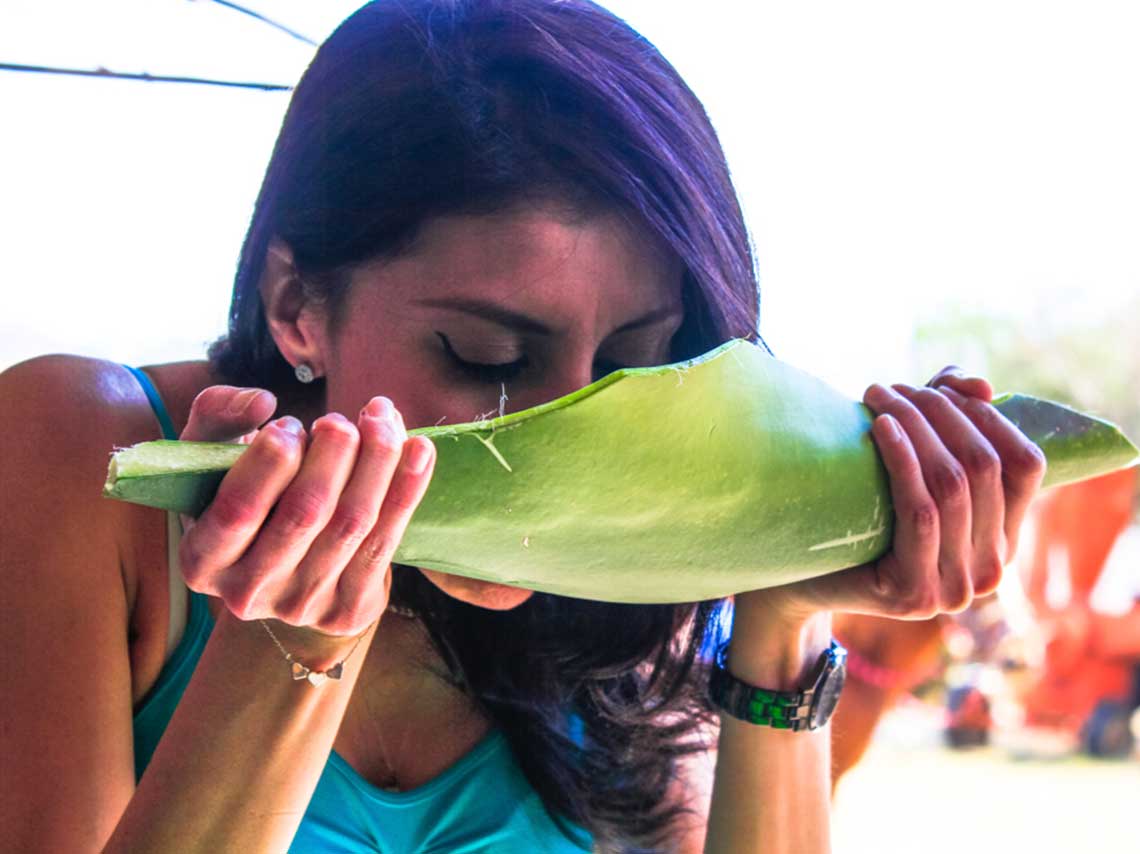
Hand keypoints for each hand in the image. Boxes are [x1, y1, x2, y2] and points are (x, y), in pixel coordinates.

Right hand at [176, 385, 435, 638]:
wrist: (284, 563)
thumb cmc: (243, 491)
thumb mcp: (210, 455)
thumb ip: (217, 415)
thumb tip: (263, 404)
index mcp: (201, 560)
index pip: (237, 510)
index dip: (269, 462)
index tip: (289, 424)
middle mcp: (247, 593)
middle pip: (305, 513)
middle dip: (333, 454)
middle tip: (339, 421)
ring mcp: (302, 606)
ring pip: (352, 523)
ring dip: (377, 461)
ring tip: (381, 417)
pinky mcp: (350, 609)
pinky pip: (386, 541)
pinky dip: (407, 489)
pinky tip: (420, 448)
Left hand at [737, 366, 1046, 625]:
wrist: (802, 579)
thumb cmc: (860, 512)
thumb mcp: (912, 461)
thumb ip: (953, 417)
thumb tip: (982, 387)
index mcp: (1004, 539)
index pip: (1026, 465)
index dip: (988, 417)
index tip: (938, 388)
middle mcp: (991, 570)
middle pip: (984, 467)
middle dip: (940, 412)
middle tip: (895, 387)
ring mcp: (955, 588)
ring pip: (951, 484)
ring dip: (915, 426)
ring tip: (878, 395)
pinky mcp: (915, 593)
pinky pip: (920, 512)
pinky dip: (903, 460)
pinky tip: (881, 427)